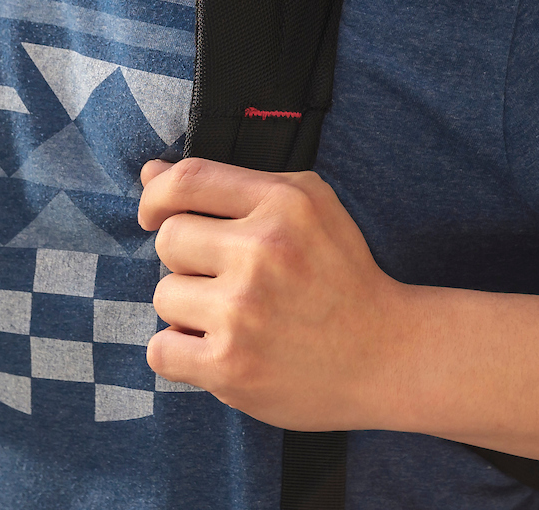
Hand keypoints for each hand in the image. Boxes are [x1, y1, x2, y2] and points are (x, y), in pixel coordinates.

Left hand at [139, 158, 408, 431]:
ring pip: (164, 295)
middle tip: (226, 280)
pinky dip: (179, 353)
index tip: (153, 214)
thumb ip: (230, 184)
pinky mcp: (232, 366)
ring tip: (232, 318)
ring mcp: (245, 311)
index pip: (187, 180)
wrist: (389, 355)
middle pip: (169, 239)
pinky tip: (215, 349)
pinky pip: (161, 349)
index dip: (156, 194)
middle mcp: (263, 251)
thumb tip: (150, 172)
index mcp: (284, 203)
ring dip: (187, 309)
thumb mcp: (307, 206)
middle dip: (186, 260)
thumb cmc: (340, 275)